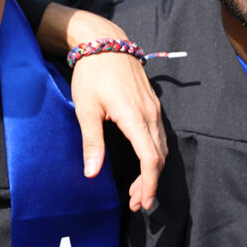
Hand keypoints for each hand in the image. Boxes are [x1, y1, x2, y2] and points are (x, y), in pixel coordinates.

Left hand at [71, 51, 165, 211]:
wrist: (104, 42)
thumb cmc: (92, 74)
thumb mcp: (86, 109)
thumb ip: (92, 142)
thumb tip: (92, 173)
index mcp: (135, 117)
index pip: (150, 159)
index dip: (148, 184)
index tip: (142, 203)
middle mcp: (150, 114)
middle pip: (158, 157)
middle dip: (149, 183)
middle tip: (135, 203)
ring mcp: (154, 108)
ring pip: (160, 147)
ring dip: (151, 171)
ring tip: (136, 190)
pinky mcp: (152, 104)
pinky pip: (158, 136)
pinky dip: (152, 155)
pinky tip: (140, 163)